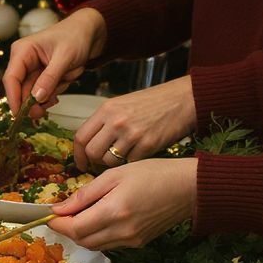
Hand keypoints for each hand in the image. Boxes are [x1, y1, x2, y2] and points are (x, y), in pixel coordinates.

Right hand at [2, 8, 106, 116]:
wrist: (91, 31)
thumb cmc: (76, 36)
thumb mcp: (65, 57)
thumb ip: (50, 78)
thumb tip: (37, 98)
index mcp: (22, 51)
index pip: (11, 78)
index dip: (13, 97)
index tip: (19, 114)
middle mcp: (23, 61)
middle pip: (20, 89)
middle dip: (33, 101)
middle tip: (42, 113)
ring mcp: (32, 69)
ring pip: (32, 93)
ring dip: (48, 95)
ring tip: (64, 82)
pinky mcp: (41, 76)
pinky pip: (43, 92)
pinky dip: (53, 93)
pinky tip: (63, 84)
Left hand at [48, 158, 196, 249]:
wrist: (189, 187)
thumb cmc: (153, 173)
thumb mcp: (113, 176)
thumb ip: (84, 195)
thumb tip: (59, 209)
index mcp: (113, 212)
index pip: (74, 229)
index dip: (58, 224)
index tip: (50, 215)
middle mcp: (122, 232)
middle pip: (82, 240)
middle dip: (69, 229)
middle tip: (66, 213)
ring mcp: (132, 241)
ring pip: (95, 245)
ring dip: (83, 234)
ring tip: (83, 214)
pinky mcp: (139, 243)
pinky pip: (109, 244)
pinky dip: (98, 235)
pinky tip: (102, 219)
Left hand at [72, 76, 195, 171]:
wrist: (184, 99)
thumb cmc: (153, 102)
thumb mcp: (122, 105)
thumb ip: (104, 122)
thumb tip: (88, 145)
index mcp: (106, 109)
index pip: (80, 137)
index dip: (78, 154)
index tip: (81, 163)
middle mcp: (116, 121)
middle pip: (92, 152)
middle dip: (94, 161)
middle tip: (100, 164)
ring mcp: (132, 133)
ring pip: (109, 161)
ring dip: (113, 164)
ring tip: (122, 156)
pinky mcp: (148, 145)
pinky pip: (130, 162)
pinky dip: (131, 162)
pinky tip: (138, 154)